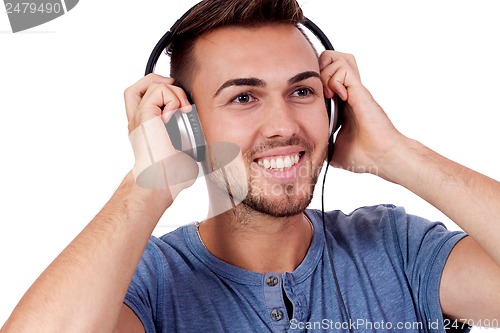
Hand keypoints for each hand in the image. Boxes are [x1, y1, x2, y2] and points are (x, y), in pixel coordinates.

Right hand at [124, 74, 197, 195]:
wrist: (162, 182)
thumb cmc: (172, 178)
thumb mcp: (183, 156)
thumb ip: (187, 145)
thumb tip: (200, 147)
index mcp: (147, 130)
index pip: (147, 102)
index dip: (164, 97)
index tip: (182, 107)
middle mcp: (139, 121)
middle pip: (137, 88)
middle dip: (159, 83)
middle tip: (177, 98)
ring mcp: (140, 117)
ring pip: (150, 83)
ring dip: (173, 92)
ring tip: (182, 109)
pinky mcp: (145, 115)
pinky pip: (158, 90)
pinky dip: (173, 97)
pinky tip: (179, 113)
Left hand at [319, 51, 405, 176]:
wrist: (382, 157)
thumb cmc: (364, 155)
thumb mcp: (334, 149)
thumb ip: (322, 146)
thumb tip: (310, 154)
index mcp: (342, 103)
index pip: (325, 76)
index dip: (315, 81)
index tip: (312, 100)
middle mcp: (348, 92)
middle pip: (330, 59)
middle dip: (317, 70)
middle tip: (319, 93)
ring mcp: (354, 89)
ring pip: (335, 57)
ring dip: (325, 73)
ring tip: (328, 94)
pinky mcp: (359, 91)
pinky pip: (342, 68)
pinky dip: (333, 80)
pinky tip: (337, 98)